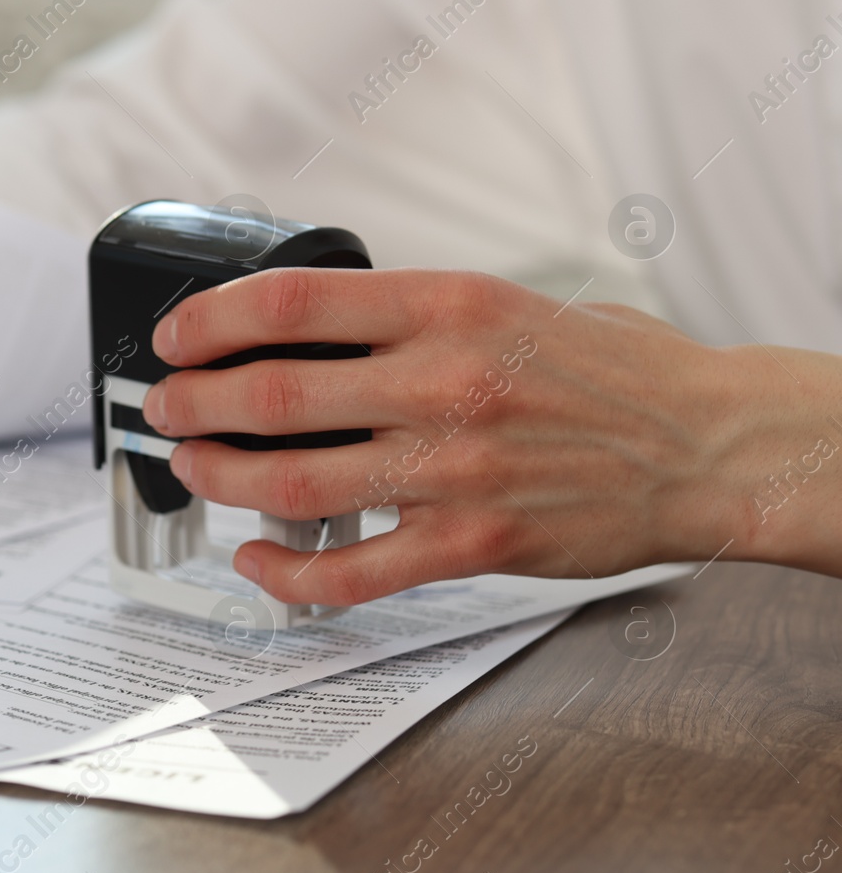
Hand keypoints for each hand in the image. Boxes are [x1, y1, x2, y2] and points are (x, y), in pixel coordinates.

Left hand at [140, 268, 841, 605]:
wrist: (706, 443)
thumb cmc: (608, 371)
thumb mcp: (506, 304)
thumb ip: (410, 318)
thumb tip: (308, 332)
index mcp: (448, 306)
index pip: (295, 300)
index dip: (213, 319)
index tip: (177, 335)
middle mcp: (444, 382)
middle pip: (275, 394)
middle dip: (195, 404)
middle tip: (166, 407)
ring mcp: (456, 468)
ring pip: (295, 482)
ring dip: (223, 477)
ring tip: (194, 466)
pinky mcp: (473, 541)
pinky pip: (352, 570)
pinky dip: (287, 572)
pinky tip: (256, 559)